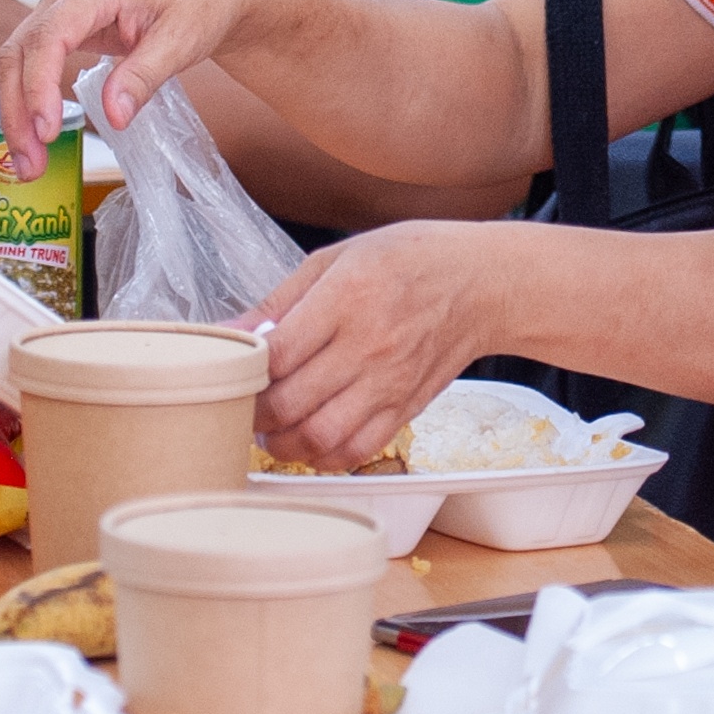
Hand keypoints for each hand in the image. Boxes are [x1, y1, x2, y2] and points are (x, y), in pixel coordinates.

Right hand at [0, 0, 295, 172]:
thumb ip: (144, 76)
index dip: (40, 84)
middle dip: (18, 110)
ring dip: (17, 111)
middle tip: (31, 164)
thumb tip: (113, 118)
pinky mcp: (63, 26)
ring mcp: (61, 7)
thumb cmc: (201, 4)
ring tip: (31, 162)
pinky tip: (35, 136)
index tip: (47, 131)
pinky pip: (32, 63)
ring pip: (18, 59)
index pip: (51, 35)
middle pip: (21, 51)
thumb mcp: (183, 41)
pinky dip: (28, 100)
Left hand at [247, 223, 503, 466]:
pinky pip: (357, 449)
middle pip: (290, 401)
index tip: (230, 369)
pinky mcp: (406, 407)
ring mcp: (390, 382)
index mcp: (348, 296)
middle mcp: (369, 344)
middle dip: (252, 412)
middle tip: (242, 404)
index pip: (277, 352)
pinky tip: (309, 442)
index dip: (241, 369)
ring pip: (319, 436)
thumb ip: (281, 299)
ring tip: (271, 429)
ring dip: (281, 443)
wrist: (483, 284)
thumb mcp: (339, 256)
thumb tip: (230, 332)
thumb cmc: (411, 259)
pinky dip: (324, 457)